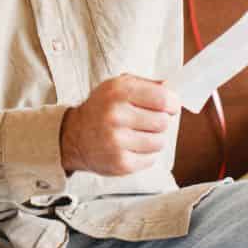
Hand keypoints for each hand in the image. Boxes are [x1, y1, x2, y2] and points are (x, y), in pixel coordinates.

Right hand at [59, 74, 180, 175]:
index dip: (172, 104)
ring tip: (139, 135)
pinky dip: (146, 154)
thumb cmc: (102, 108)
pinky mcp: (120, 163)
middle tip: (149, 121)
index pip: (163, 98)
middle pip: (163, 122)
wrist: (74, 135)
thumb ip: (147, 85)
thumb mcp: (119, 86)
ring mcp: (116, 141)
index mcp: (118, 92)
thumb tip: (174, 88)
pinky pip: (151, 159)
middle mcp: (115, 115)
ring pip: (159, 142)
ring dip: (154, 139)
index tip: (170, 107)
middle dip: (161, 122)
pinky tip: (132, 147)